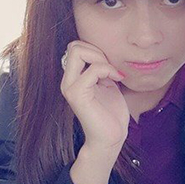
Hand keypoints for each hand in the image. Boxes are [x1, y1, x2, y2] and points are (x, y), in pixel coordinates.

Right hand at [61, 41, 128, 156]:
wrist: (112, 137)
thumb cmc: (111, 113)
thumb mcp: (108, 84)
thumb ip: (102, 69)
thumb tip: (105, 52)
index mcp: (74, 78)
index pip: (76, 47)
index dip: (96, 50)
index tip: (111, 65)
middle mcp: (68, 81)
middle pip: (74, 46)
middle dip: (97, 51)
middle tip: (111, 67)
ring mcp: (70, 87)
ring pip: (78, 51)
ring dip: (102, 59)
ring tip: (113, 73)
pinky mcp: (77, 94)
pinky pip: (93, 69)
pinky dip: (108, 69)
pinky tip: (117, 79)